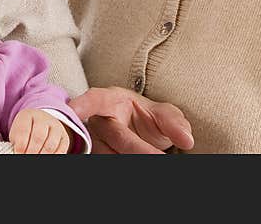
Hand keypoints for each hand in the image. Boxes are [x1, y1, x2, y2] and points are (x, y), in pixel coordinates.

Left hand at [8, 108, 70, 153]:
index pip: (23, 130)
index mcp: (27, 115)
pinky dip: (53, 156)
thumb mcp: (17, 134)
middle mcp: (43, 118)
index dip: (20, 145)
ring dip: (42, 155)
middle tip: (26, 156)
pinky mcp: (64, 137)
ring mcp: (56, 126)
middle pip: (38, 137)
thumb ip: (17, 143)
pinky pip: (61, 150)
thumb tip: (18, 153)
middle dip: (31, 151)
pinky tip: (45, 157)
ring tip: (35, 157)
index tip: (18, 153)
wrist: (40, 124)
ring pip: (50, 145)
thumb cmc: (25, 132)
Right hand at [70, 87, 193, 153]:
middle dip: (138, 150)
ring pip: (106, 155)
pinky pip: (105, 160)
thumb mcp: (165, 114)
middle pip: (113, 137)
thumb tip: (186, 138)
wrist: (142, 134)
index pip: (94, 99)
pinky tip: (139, 161)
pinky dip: (120, 162)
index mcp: (110, 100)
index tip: (74, 109)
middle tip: (160, 157)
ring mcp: (95, 142)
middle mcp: (98, 121)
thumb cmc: (149, 119)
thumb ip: (175, 123)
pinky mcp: (97, 156)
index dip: (83, 104)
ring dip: (127, 159)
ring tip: (157, 158)